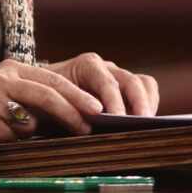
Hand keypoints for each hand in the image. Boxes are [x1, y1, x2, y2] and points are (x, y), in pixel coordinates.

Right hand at [0, 60, 102, 160]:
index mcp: (12, 69)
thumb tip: (81, 114)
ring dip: (30, 135)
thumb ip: (39, 98)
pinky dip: (9, 144)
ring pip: (28, 123)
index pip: (53, 80)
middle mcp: (0, 81)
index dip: (78, 95)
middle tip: (88, 128)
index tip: (98, 109)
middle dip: (71, 113)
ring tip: (13, 133)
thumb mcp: (10, 93)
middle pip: (45, 96)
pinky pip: (9, 140)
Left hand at [44, 53, 158, 117]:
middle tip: (141, 124)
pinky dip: (148, 105)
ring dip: (147, 104)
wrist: (43, 91)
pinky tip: (145, 125)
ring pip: (143, 84)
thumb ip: (63, 111)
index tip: (118, 120)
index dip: (114, 101)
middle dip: (138, 103)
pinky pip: (146, 91)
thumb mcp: (48, 103)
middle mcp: (106, 68)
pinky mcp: (126, 89)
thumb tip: (75, 127)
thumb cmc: (45, 98)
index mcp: (86, 65)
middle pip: (131, 81)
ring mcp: (118, 76)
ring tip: (148, 127)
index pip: (107, 81)